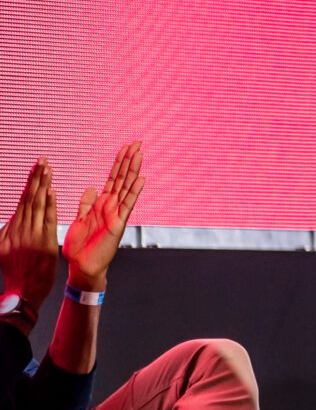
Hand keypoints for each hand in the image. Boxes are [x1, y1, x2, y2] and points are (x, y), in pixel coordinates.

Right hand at [1, 159, 56, 308]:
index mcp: (12, 228)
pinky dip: (48, 204)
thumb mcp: (5, 250)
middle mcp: (20, 228)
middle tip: (42, 160)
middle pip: (29, 198)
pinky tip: (50, 190)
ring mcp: (31, 234)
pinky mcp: (43, 242)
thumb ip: (8, 233)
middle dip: (36, 178)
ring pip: (37, 204)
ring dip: (42, 185)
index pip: (23, 201)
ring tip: (46, 168)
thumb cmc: (16, 273)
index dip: (30, 184)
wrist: (22, 291)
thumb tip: (10, 220)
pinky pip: (47, 219)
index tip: (36, 169)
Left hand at [61, 141, 142, 292]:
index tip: (125, 148)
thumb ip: (86, 203)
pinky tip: (141, 179)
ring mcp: (117, 214)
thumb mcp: (79, 219)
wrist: (82, 265)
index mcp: (102, 204)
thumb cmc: (81, 246)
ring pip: (126, 187)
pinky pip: (127, 205)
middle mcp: (112, 206)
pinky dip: (134, 191)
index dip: (119, 163)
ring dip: (133, 170)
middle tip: (137, 143)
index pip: (112, 179)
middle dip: (129, 160)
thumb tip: (91, 188)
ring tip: (139, 153)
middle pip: (122, 178)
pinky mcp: (118, 223)